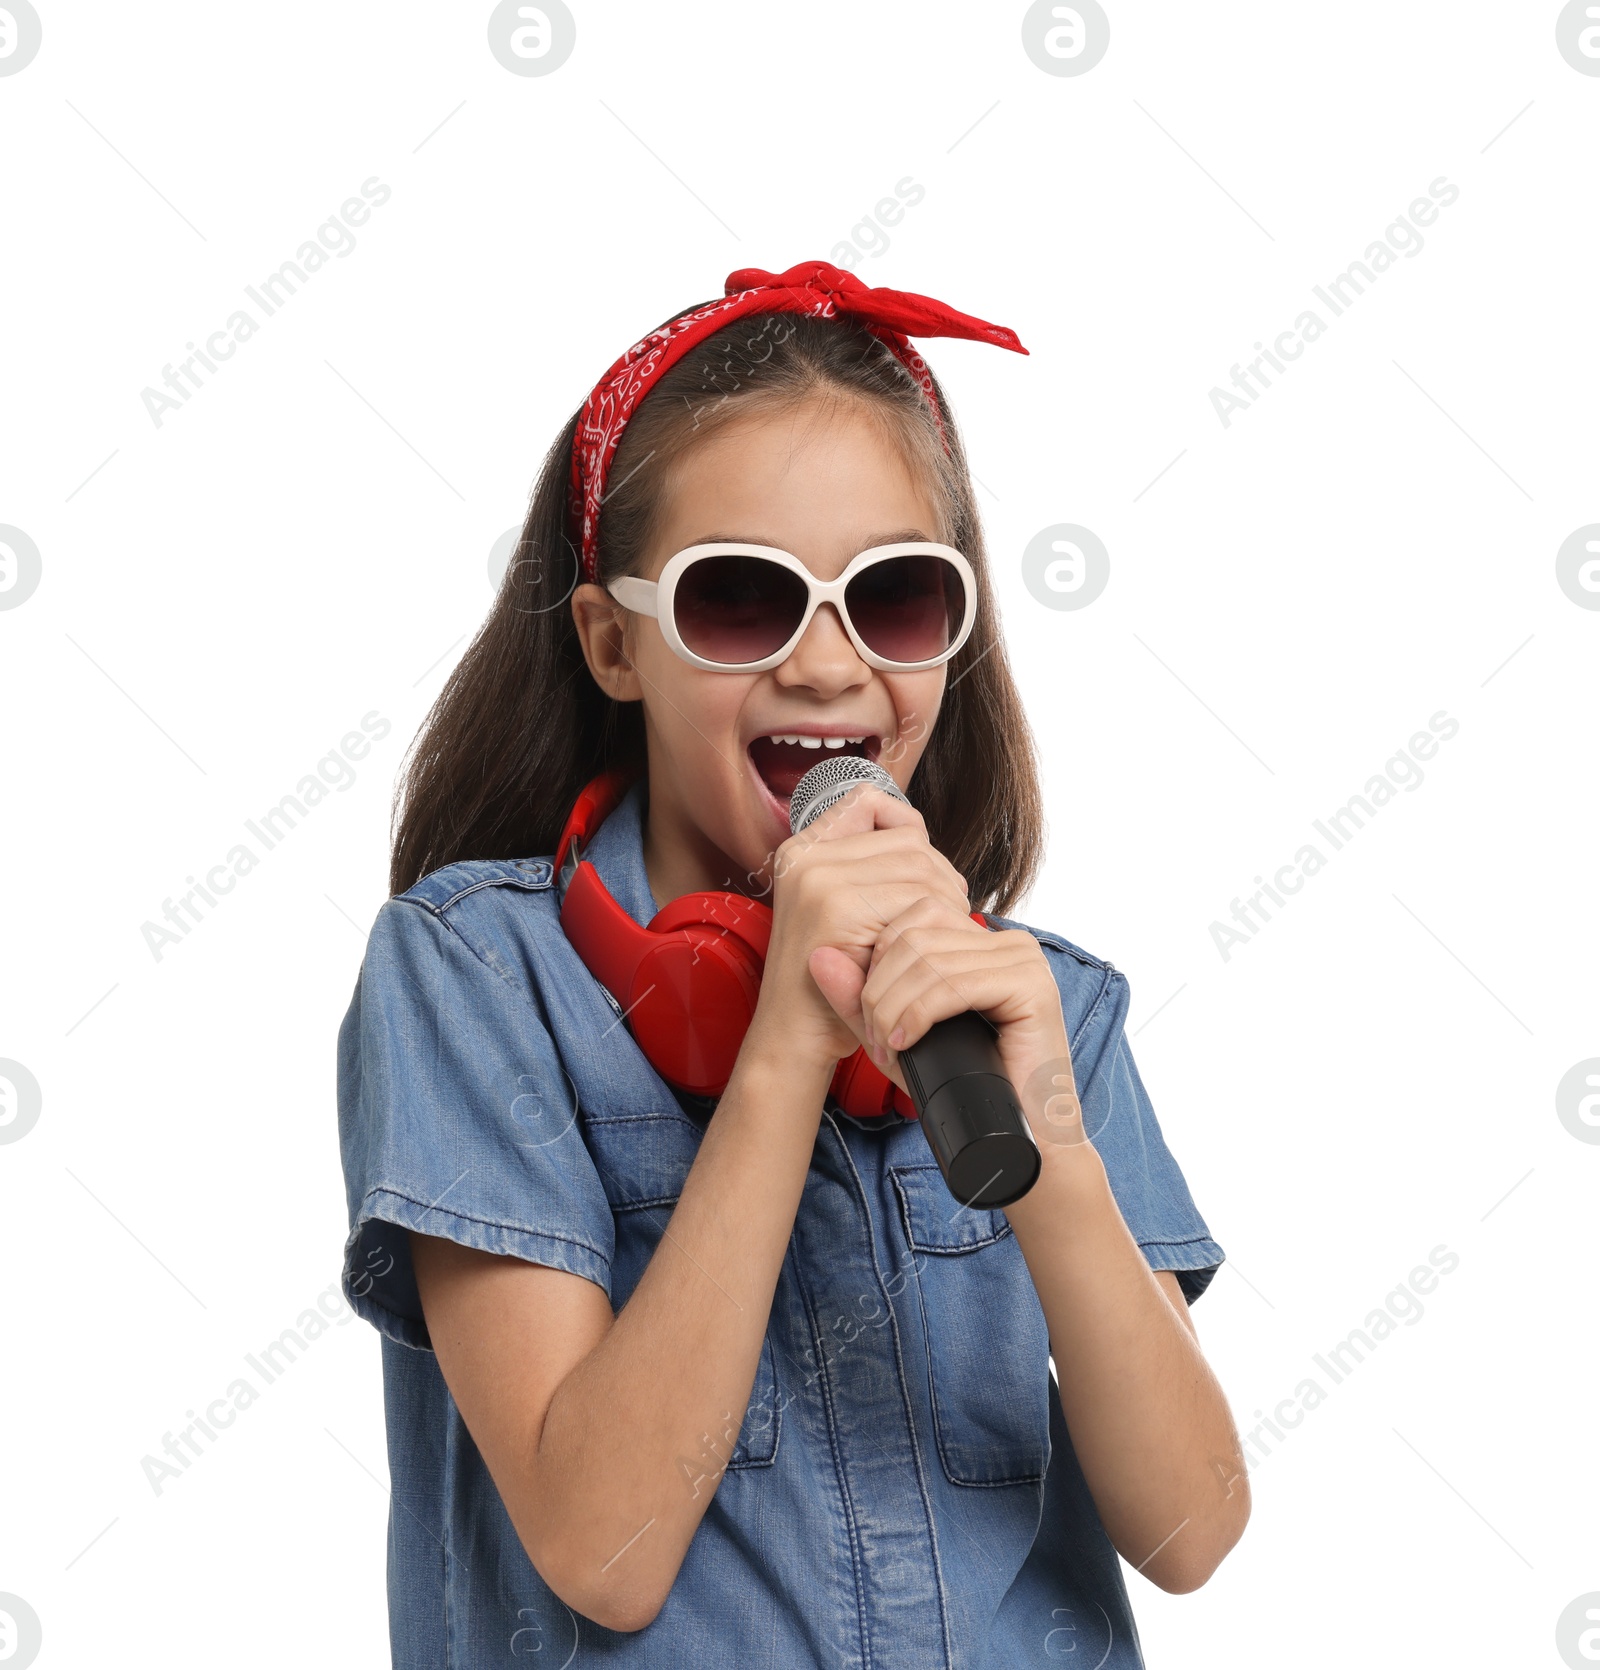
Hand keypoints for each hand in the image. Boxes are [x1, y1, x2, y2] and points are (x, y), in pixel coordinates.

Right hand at [742, 786, 970, 1072]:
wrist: (793, 1037)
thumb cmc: (827, 981)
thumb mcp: (841, 912)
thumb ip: (868, 868)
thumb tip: (921, 835)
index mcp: (803, 850)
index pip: (871, 802)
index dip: (907, 829)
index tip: (921, 872)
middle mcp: (806, 855)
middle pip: (909, 838)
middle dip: (939, 877)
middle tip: (941, 919)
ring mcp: (818, 877)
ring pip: (921, 866)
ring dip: (943, 904)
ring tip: (930, 940)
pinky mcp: (835, 906)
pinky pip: (915, 899)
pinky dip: (930, 929)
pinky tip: (916, 957)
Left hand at [808, 888, 1076, 1131]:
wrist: (1017, 1139)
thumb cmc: (962, 1088)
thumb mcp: (897, 1035)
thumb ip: (858, 998)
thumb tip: (817, 955)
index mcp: (983, 941)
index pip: (913, 917)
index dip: (878, 961)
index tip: (869, 1017)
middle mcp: (1008, 941)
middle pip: (916, 934)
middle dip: (880, 987)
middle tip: (876, 1040)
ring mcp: (1024, 961)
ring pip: (928, 959)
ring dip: (893, 1007)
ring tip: (889, 1048)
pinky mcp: (1031, 987)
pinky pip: (953, 984)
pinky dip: (918, 1013)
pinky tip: (907, 1042)